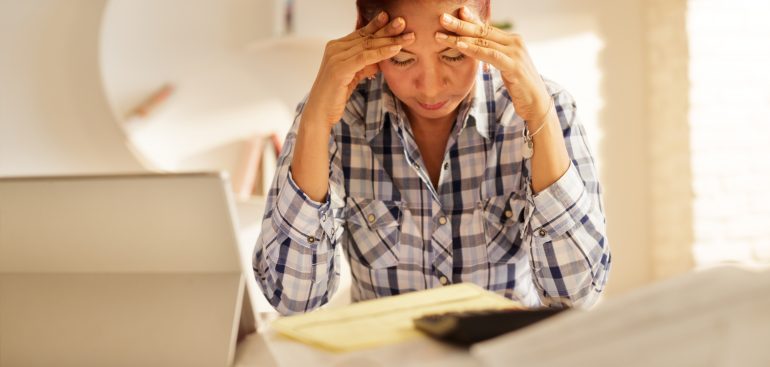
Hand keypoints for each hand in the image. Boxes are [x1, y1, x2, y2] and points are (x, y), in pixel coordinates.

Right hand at [304, 12, 414, 128]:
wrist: (320, 112)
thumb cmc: (335, 95)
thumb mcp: (353, 75)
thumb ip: (365, 64)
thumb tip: (382, 57)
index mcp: (336, 47)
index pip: (361, 33)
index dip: (378, 25)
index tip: (395, 20)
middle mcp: (334, 48)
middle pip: (366, 37)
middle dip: (387, 30)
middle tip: (404, 23)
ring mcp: (335, 57)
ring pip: (368, 45)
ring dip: (390, 40)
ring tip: (408, 36)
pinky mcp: (339, 69)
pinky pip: (365, 57)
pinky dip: (382, 53)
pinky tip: (396, 49)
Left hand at [435, 7, 550, 123]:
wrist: (537, 103)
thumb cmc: (519, 86)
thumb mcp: (505, 66)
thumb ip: (494, 54)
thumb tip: (478, 47)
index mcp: (513, 41)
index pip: (487, 28)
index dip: (470, 20)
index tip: (455, 13)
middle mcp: (515, 42)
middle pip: (483, 31)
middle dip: (461, 24)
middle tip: (442, 18)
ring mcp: (516, 53)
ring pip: (483, 42)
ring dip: (461, 37)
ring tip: (442, 34)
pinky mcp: (514, 66)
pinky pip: (490, 55)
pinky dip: (474, 50)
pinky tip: (460, 46)